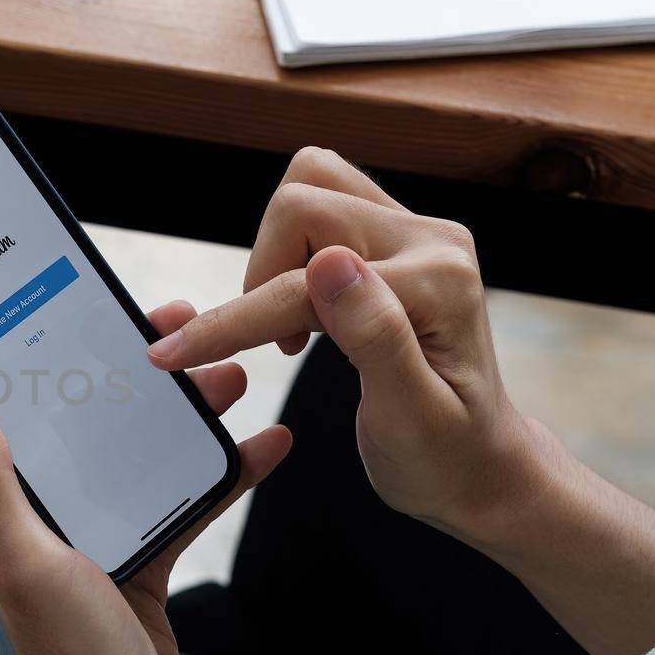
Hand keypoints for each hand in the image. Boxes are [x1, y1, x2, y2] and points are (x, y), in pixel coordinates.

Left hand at [0, 341, 289, 654]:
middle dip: (134, 376)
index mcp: (4, 512)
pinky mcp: (140, 569)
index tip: (94, 310)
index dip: (53, 358)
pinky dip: (220, 475)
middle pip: (88, 425)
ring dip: (183, 418)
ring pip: (140, 457)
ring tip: (233, 377)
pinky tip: (264, 446)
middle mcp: (43, 521)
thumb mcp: (28, 562)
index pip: (22, 413)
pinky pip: (182, 504)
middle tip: (184, 329)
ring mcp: (95, 543)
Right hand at [146, 147, 537, 545]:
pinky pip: (322, 208)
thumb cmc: (446, 458)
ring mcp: (416, 233)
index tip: (173, 354)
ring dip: (273, 253)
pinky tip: (302, 317)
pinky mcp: (398, 239)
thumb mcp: (410, 419)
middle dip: (259, 273)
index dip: (234, 319)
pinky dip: (288, 255)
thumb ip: (375, 336)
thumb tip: (328, 263)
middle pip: (302, 201)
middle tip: (269, 345)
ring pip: (310, 188)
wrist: (482, 467)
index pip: (303, 280)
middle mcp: (432, 239)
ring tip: (286, 327)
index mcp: (439, 283)